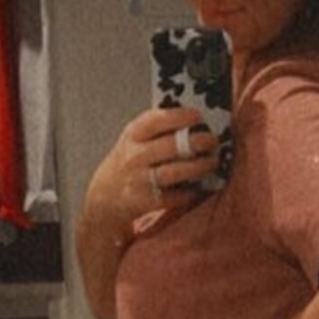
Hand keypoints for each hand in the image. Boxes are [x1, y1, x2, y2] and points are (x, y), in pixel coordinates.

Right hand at [92, 107, 220, 234]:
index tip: (199, 117)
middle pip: (172, 146)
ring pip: (176, 172)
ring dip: (200, 166)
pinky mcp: (147, 201)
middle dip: (198, 142)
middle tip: (213, 141)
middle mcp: (135, 156)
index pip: (158, 120)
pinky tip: (199, 185)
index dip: (181, 117)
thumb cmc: (129, 162)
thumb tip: (196, 121)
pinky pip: (176, 195)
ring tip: (212, 162)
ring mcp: (140, 180)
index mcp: (133, 134)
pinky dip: (191, 191)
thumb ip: (158, 129)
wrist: (105, 197)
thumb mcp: (135, 139)